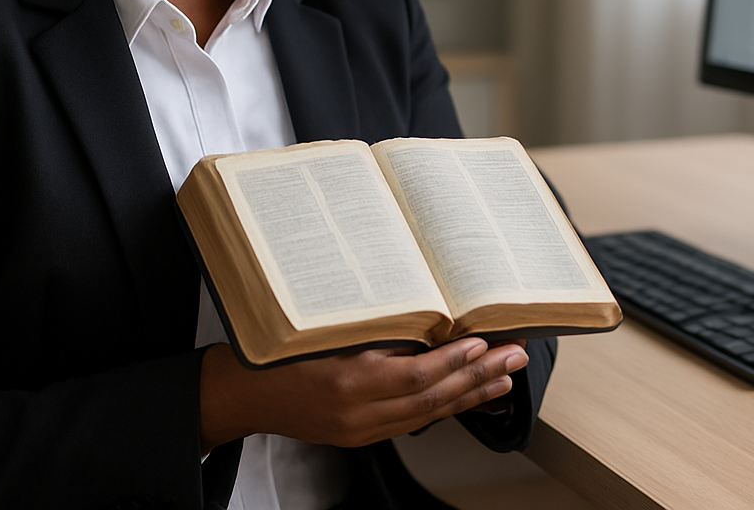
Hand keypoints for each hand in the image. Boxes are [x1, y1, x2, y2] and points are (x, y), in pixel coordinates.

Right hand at [198, 337, 528, 450]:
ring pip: (426, 414)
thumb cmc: (272, 354)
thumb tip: (424, 317)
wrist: (240, 395)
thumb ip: (369, 330)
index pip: (412, 376)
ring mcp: (359, 430)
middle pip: (429, 398)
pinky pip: (411, 422)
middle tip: (513, 356)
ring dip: (470, 395)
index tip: (482, 344)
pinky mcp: (360, 436)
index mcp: (344, 382)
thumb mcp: (318, 332)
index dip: (451, 361)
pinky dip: (443, 407)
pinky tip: (466, 396)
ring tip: (505, 378)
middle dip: (477, 377)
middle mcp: (356, 413)